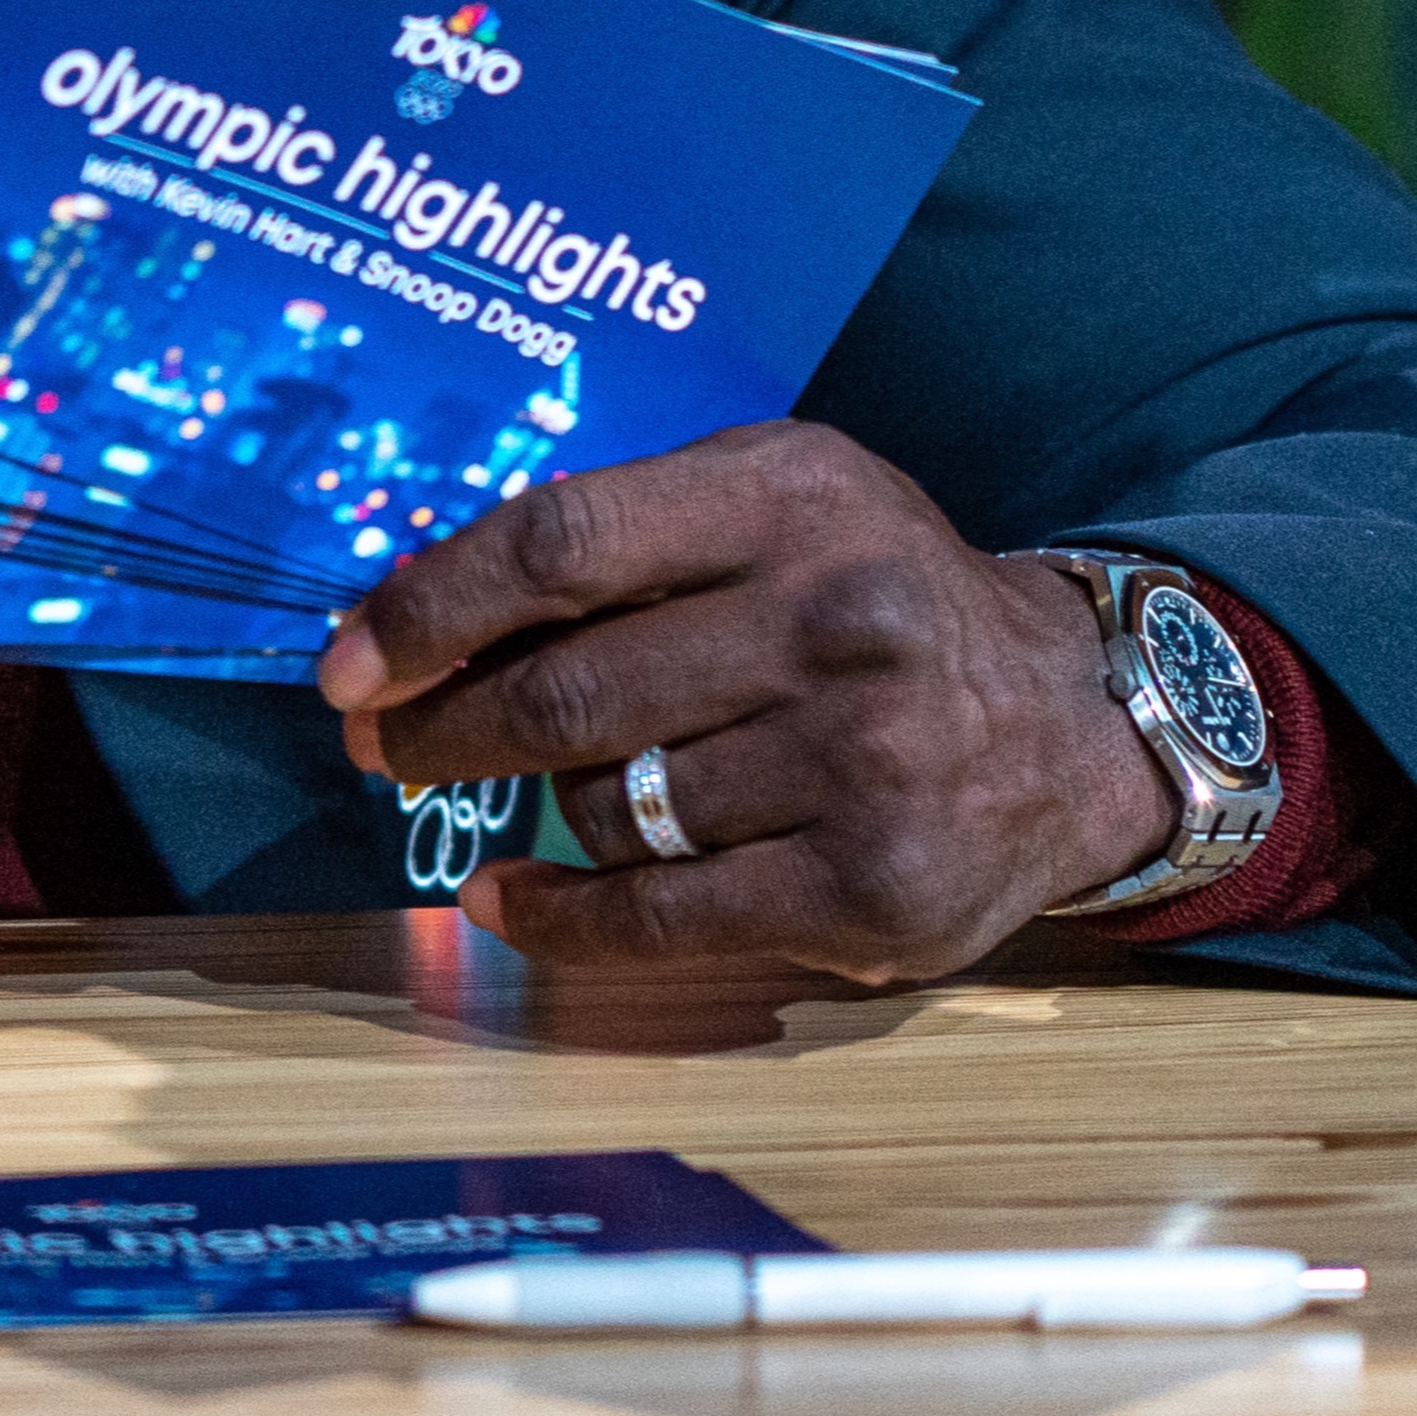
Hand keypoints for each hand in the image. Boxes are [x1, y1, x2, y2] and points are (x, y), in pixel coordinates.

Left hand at [316, 420, 1167, 986]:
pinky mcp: (870, 889)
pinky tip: (506, 898)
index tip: (345, 660)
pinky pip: (658, 917)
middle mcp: (834, 621)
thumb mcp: (780, 507)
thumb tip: (419, 614)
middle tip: (378, 745)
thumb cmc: (878, 602)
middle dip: (443, 725)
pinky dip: (558, 916)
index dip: (432, 605)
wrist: (1071, 722)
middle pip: (569, 688)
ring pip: (610, 805)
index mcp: (791, 498)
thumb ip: (629, 538)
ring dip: (554, 808)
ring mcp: (859, 763)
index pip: (564, 543)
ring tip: (564, 793)